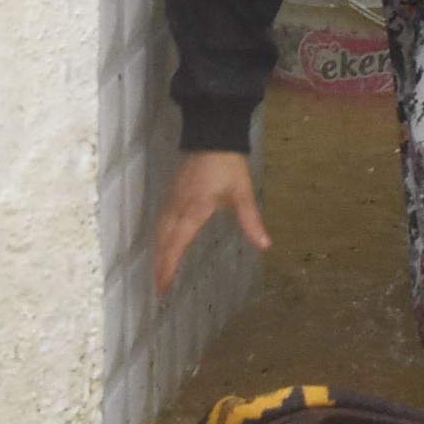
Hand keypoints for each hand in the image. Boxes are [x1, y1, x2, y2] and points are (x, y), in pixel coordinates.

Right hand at [153, 150, 271, 294]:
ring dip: (158, 252)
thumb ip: (251, 221)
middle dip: (160, 265)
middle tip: (158, 288)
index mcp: (193, 211)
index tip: (163, 287)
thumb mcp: (243, 193)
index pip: (176, 245)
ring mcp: (173, 199)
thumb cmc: (228, 165)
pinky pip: (162, 220)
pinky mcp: (174, 193)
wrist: (212, 135)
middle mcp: (178, 208)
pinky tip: (164, 242)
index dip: (168, 267)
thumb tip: (265, 246)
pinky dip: (160, 237)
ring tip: (159, 271)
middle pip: (163, 241)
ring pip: (160, 230)